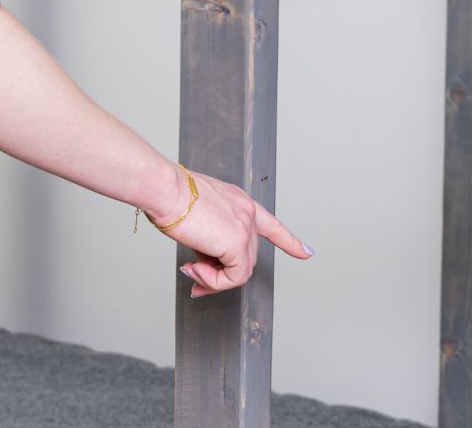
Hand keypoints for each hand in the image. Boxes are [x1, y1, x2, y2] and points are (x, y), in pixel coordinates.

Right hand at [155, 168, 313, 296]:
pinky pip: (232, 278)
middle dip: (219, 275)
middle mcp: (246, 212)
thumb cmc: (169, 197)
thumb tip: (203, 262)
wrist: (165, 190)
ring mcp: (245, 227)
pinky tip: (194, 269)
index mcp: (238, 201)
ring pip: (239, 271)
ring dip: (212, 279)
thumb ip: (208, 236)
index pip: (271, 224)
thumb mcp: (196, 215)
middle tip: (194, 278)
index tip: (306, 252)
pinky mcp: (238, 243)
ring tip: (190, 270)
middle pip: (245, 257)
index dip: (289, 241)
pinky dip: (212, 281)